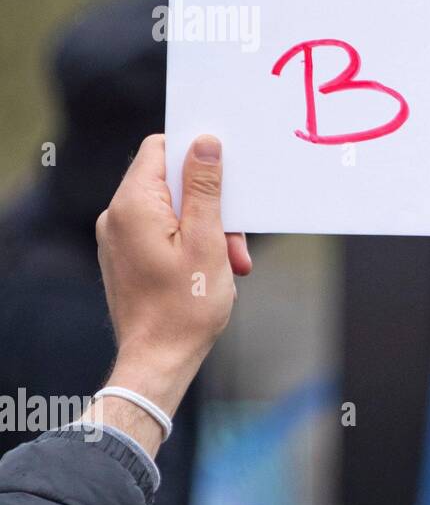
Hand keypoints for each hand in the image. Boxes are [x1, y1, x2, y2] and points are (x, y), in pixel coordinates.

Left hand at [93, 135, 250, 443]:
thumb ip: (204, 187)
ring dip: (206, 228)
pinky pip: (161, 232)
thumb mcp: (207, 239)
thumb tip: (205, 143)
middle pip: (170, 183)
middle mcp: (117, 216)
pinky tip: (211, 270)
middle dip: (210, 204)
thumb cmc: (185, 305)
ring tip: (229, 262)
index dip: (196, 154)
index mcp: (133, 205)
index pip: (160, 149)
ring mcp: (119, 238)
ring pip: (170, 210)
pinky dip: (190, 243)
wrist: (158, 360)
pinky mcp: (126, 257)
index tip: (227, 176)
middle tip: (236, 239)